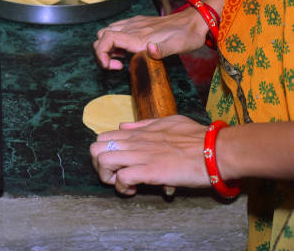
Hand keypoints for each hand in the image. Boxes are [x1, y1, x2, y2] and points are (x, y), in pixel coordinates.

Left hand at [89, 115, 209, 195]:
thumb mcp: (168, 122)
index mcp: (139, 132)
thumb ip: (144, 124)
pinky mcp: (150, 171)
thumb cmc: (198, 137)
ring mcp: (141, 155)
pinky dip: (122, 187)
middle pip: (95, 148)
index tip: (116, 163)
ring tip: (122, 183)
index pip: (103, 137)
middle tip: (114, 175)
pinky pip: (122, 178)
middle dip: (99, 165)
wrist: (217, 150)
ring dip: (107, 177)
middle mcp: (136, 142)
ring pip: (103, 161)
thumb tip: (124, 126)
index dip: (103, 152)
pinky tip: (133, 190)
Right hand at [93, 9, 206, 69]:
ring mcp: (133, 24)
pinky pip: (116, 29)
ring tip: (120, 60)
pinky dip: (113, 41)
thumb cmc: (187, 36)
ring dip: (107, 47)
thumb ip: (163, 50)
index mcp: (138, 36)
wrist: (195, 20)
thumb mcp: (179, 46)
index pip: (106, 39)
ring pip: (106, 32)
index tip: (110, 67)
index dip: (101, 54)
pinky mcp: (137, 23)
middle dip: (102, 53)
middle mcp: (132, 28)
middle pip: (101, 36)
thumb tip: (150, 50)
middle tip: (117, 66)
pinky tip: (126, 50)